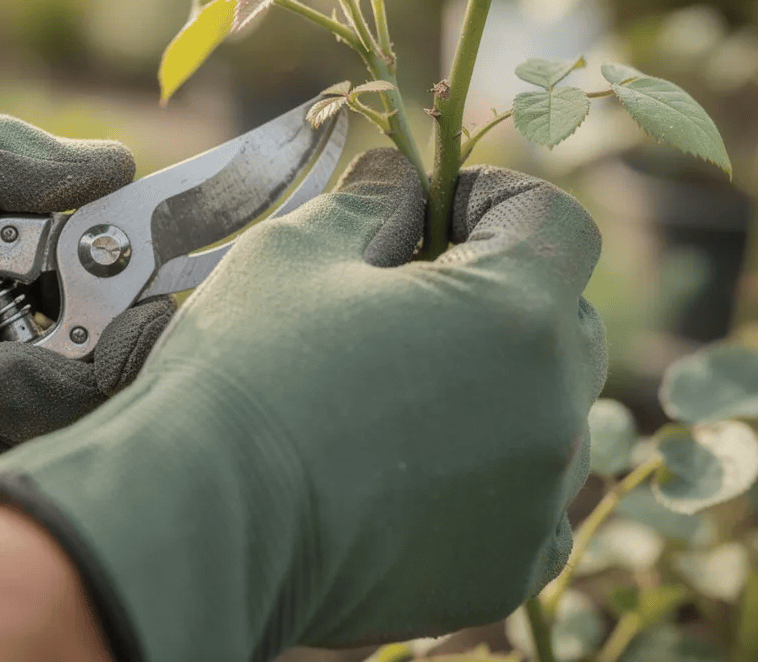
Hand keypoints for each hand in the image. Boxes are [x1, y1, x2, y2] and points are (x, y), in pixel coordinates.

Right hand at [0, 150, 606, 660]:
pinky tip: (408, 472)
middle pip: (561, 320)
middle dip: (495, 293)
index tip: (424, 216)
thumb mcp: (295, 250)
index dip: (488, 199)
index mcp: (515, 316)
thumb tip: (403, 183)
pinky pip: (528, 505)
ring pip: (549, 415)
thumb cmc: (244, 374)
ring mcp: (535, 506)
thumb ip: (375, 200)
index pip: (552, 221)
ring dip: (496, 388)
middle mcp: (553, 414)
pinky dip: (488, 478)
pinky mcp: (502, 575)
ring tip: (395, 395)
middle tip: (402, 302)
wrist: (196, 527)